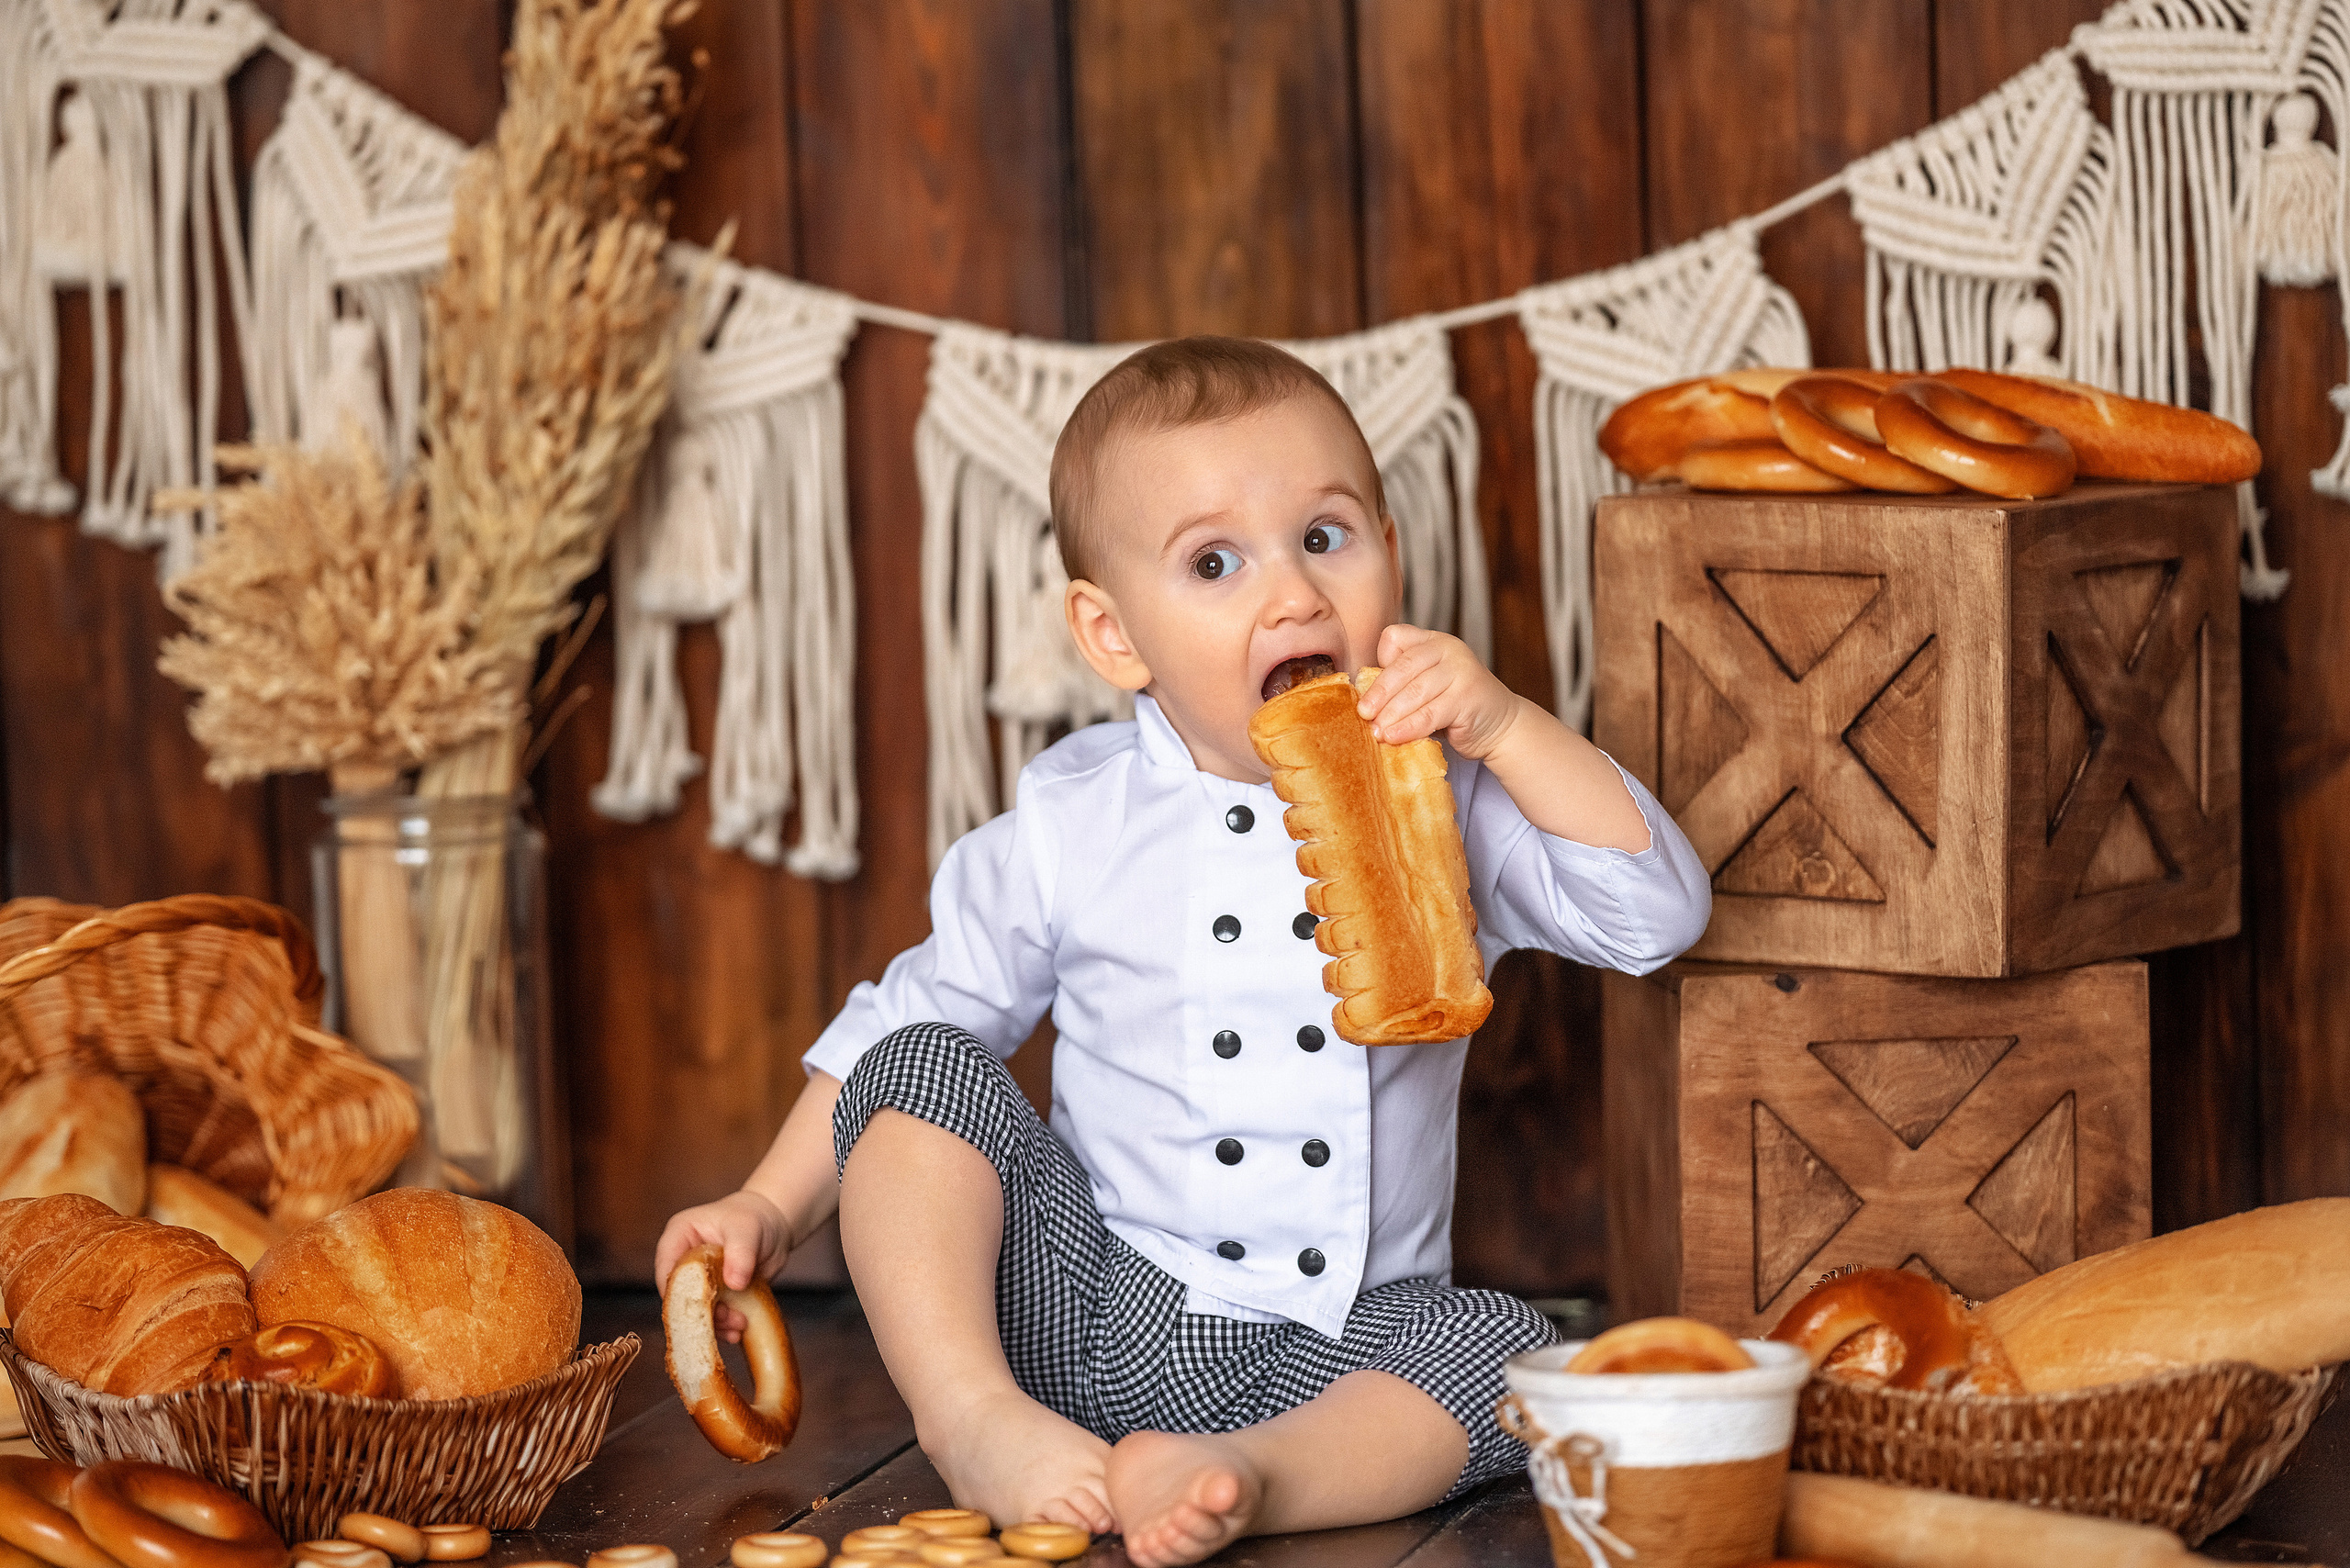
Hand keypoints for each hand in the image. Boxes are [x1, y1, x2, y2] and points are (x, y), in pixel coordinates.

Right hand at [654, 1189, 792, 1342]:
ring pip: (696, 1311)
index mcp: (679, 1237)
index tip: (699, 1311)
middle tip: (727, 1318)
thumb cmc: (755, 1217)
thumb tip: (734, 1283)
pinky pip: (712, 1317)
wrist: (774, 1225)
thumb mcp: (747, 1230)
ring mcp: (698, 1281)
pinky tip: (738, 1331)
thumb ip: (740, 1254)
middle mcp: (683, 1261)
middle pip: (679, 1296)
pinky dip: (723, 1327)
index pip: (667, 1271)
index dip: (677, 1294)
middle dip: (701, 1314)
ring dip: (715, 1324)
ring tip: (739, 1325)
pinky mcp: (714, 1295)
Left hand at [1357, 623, 1524, 760]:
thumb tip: (1363, 703)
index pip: (1396, 637)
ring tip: (1375, 731)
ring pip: (1415, 692)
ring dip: (1391, 714)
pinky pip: (1430, 714)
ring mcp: (1461, 671)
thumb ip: (1402, 685)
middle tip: (1363, 713)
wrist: (1500, 725)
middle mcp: (1448, 649)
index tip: (1367, 687)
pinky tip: (1393, 737)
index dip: (1380, 659)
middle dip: (1379, 693)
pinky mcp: (1468, 697)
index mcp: (1432, 641)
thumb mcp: (1427, 687)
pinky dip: (1408, 727)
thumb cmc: (1454, 708)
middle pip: (1403, 667)